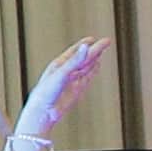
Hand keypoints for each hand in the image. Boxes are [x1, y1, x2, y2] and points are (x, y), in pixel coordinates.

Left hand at [17, 33, 109, 147]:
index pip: (74, 51)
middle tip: (107, 41)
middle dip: (95, 49)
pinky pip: (87, 77)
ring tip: (102, 50)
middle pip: (83, 57)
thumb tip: (86, 47)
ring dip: (95, 58)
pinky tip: (97, 65)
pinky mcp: (77, 89)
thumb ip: (76, 60)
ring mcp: (72, 80)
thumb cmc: (46, 92)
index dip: (83, 44)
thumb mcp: (62, 73)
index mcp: (58, 64)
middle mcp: (65, 71)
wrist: (44, 112)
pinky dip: (93, 70)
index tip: (92, 39)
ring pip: (86, 66)